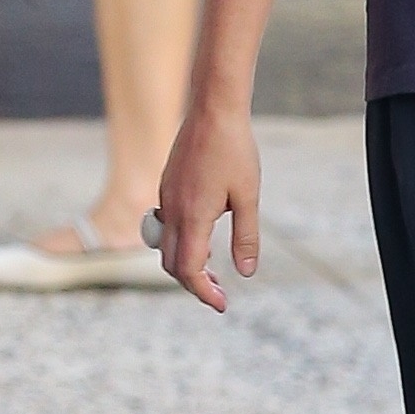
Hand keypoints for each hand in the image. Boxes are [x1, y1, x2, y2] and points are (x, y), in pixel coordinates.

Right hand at [156, 93, 261, 310]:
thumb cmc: (235, 150)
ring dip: (185, 265)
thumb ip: (246, 237)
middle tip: (220, 293)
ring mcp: (166, 198)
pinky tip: (203, 239)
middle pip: (172, 264)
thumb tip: (246, 273)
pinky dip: (181, 243)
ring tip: (213, 271)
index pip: (189, 269)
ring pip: (166, 246)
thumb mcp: (248, 197)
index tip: (222, 304)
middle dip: (193, 284)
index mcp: (194, 216)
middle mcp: (173, 210)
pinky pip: (166, 226)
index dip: (204, 292)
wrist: (213, 109)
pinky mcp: (167, 187)